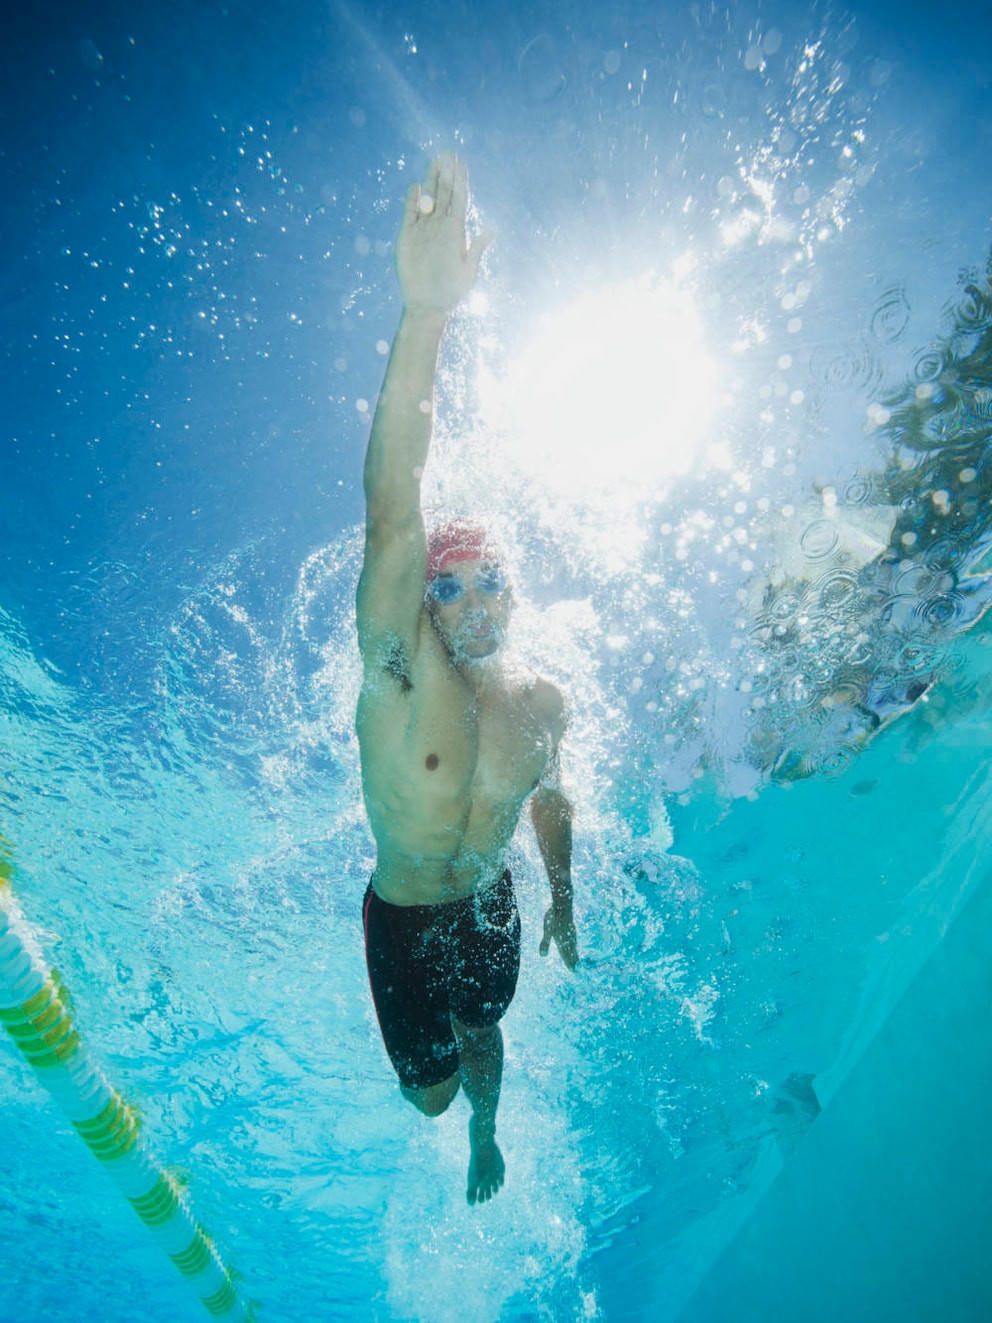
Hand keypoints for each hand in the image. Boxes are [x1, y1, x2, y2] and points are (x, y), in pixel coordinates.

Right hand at [396, 154, 491, 314]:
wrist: (426, 305)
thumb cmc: (450, 293)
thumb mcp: (468, 274)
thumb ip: (476, 251)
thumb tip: (491, 231)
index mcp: (456, 232)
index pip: (459, 200)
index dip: (461, 181)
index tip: (462, 163)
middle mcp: (440, 226)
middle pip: (444, 194)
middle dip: (447, 173)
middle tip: (449, 152)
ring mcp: (423, 229)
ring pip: (428, 199)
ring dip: (431, 180)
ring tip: (435, 160)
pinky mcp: (407, 235)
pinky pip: (409, 213)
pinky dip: (412, 200)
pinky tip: (416, 186)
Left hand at [540, 905, 578, 970]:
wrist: (563, 906)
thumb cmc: (553, 918)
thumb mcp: (547, 931)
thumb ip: (545, 943)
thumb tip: (542, 956)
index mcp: (562, 941)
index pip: (566, 954)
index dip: (569, 962)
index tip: (573, 970)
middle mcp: (568, 939)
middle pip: (571, 952)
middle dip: (573, 961)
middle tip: (576, 970)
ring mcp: (571, 933)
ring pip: (574, 946)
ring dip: (575, 954)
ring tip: (577, 960)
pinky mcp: (572, 928)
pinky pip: (574, 940)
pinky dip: (575, 946)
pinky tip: (575, 944)